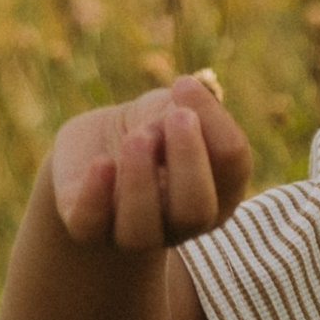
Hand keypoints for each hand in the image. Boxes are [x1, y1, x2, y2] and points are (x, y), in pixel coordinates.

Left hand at [49, 73, 251, 251]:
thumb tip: (187, 104)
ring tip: (136, 137)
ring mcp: (135, 235)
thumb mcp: (173, 108)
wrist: (99, 143)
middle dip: (188, 160)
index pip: (232, 165)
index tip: (184, 85)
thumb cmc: (149, 127)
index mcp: (218, 193)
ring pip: (141, 233)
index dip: (214, 122)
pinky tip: (102, 162)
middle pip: (195, 212)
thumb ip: (187, 109)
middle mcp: (182, 224)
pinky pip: (90, 226)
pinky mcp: (87, 228)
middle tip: (177, 116)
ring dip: (141, 180)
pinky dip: (96, 195)